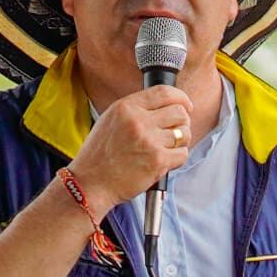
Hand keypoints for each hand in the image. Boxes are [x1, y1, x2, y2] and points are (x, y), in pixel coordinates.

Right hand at [69, 78, 206, 211]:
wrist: (90, 184)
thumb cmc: (98, 156)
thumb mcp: (110, 121)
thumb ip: (135, 110)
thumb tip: (164, 106)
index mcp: (126, 107)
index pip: (164, 92)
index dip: (181, 97)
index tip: (186, 105)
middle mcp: (138, 121)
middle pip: (179, 112)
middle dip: (182, 122)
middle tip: (175, 132)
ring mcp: (149, 141)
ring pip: (184, 133)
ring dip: (180, 142)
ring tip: (166, 149)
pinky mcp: (157, 161)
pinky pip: (182, 154)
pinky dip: (177, 158)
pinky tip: (164, 162)